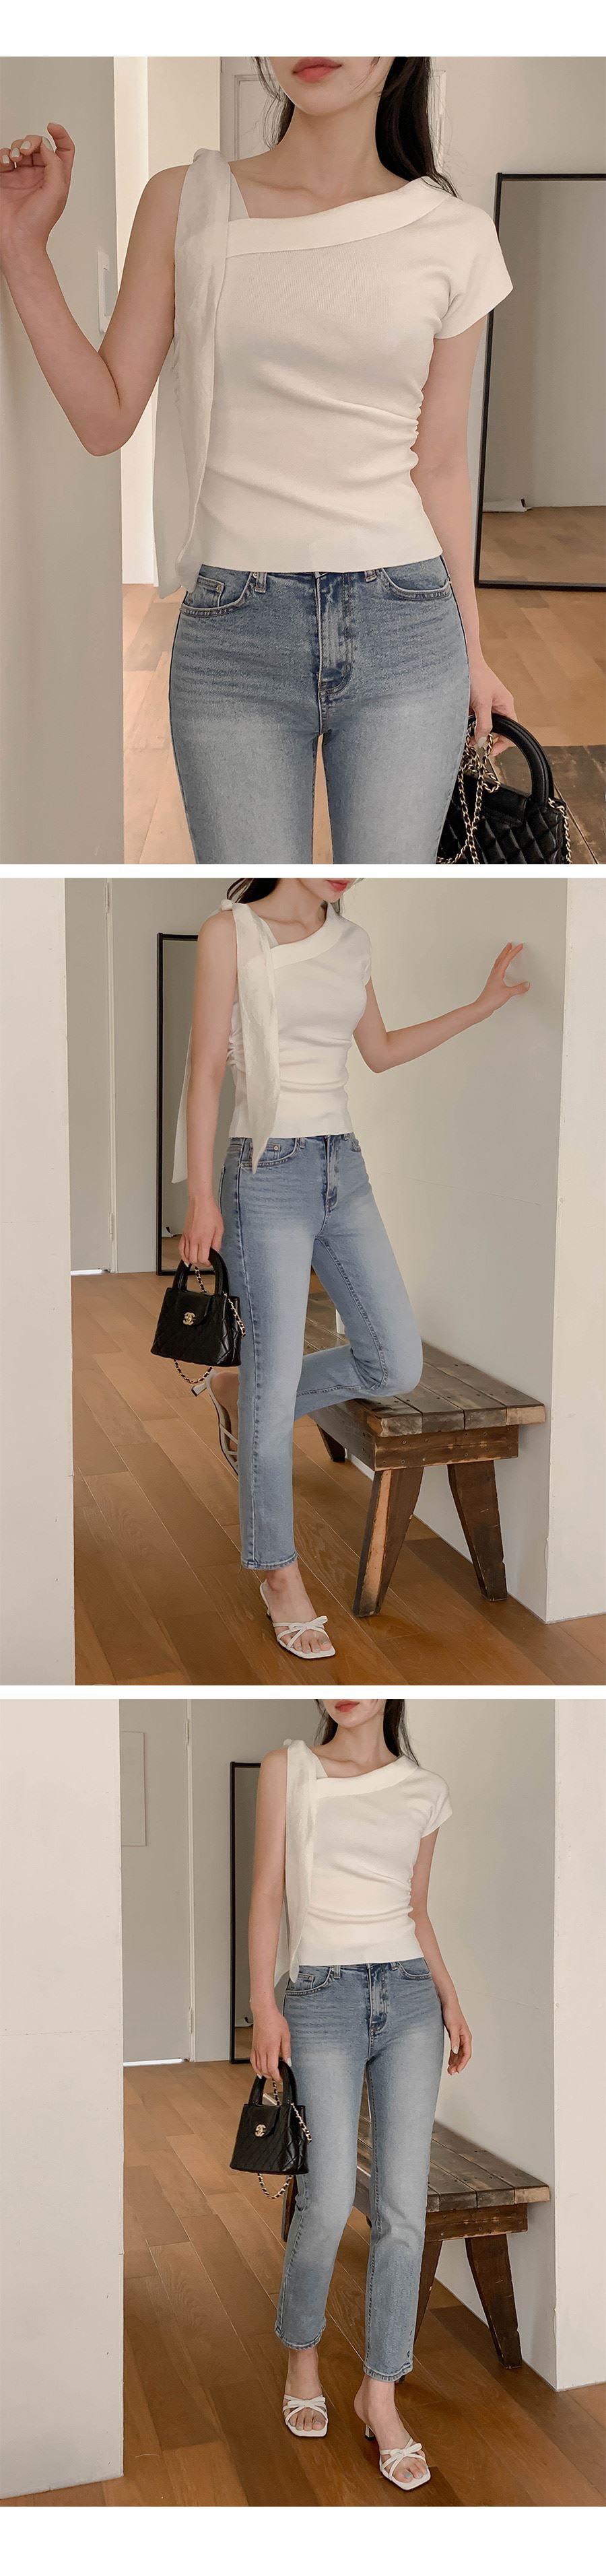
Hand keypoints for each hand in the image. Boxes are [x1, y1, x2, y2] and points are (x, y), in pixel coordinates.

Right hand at [0, 124, 74, 271]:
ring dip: (17, 147)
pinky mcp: (6, 179)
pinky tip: (6, 163)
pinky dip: (4, 155)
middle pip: (39, 145)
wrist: (17, 238)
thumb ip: (55, 163)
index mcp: (57, 178)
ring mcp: (22, 177)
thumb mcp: (57, 191)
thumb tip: (45, 146)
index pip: (63, 149)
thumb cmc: (38, 224)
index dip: (60, 135)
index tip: (52, 127)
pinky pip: (4, 158)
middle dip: (32, 141)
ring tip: (15, 158)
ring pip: (21, 148)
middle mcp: (40, 176)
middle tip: (27, 150)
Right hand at [179, 1195, 223, 1266]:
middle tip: (205, 1260)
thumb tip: (215, 1251)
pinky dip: (183, 1255)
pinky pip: (180, 1248)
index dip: (207, 1263)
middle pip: (194, 1259)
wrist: (200, 1202)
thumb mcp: (219, 1229)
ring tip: (197, 1259)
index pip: (202, 1258)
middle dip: (200, 1262)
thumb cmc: (210, 1212)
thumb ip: (217, 1243)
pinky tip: (186, 1257)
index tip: (210, 1261)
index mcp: (204, 1239)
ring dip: (192, 1260)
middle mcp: (194, 1239)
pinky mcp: (184, 1234)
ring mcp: (187, 1237)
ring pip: (186, 1256)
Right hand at [251, 2007, 291, 2081]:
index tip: (281, 2078)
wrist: (264, 2012)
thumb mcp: (286, 2035)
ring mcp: (256, 2049)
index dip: (277, 2076)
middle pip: (265, 2070)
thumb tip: (288, 2062)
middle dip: (272, 2076)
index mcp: (271, 2048)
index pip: (272, 2068)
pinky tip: (259, 2071)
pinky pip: (252, 2061)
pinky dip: (256, 2068)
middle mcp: (262, 2050)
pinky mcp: (253, 2046)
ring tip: (271, 2074)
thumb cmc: (274, 2020)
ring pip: (258, 2067)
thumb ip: (286, 2051)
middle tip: (278, 2076)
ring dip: (264, 2074)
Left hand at [443, 1996, 471, 2073]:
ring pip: (459, 2053)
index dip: (463, 2064)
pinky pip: (455, 2049)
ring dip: (455, 2062)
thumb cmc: (451, 2013)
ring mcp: (460, 2037)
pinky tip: (449, 2061)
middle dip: (458, 2065)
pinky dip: (453, 2056)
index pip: (467, 2054)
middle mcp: (465, 2038)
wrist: (447, 2003)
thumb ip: (454, 2040)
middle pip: (463, 2055)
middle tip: (451, 2073)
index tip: (457, 2071)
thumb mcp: (452, 2027)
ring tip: (450, 2070)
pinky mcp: (454, 2035)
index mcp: (467, 2036)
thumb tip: (455, 2052)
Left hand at [467, 653, 514, 757]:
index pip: (511, 731)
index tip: (491, 752)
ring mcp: (487, 705)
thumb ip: (484, 724)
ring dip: (475, 731)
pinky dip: (469, 723)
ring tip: (467, 734)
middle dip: (486, 738)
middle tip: (474, 743)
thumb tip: (483, 741)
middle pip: (497, 730)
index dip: (502, 744)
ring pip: (484, 725)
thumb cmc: (476, 675)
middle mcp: (498, 706)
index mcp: (506, 705)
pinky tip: (463, 721)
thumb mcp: (481, 704)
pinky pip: (475, 718)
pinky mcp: (476, 703)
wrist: (463, 660)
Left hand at [476, 944, 529, 1017]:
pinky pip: (497, 970)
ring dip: (503, 956)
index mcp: (498, 973)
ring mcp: (493, 978)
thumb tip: (526, 984)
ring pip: (498, 963)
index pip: (507, 959)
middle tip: (510, 945)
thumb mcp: (508, 993)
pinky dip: (501, 965)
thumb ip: (518, 989)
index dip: (514, 952)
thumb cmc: (491, 999)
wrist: (482, 1007)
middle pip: (501, 958)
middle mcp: (494, 974)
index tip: (519, 946)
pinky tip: (503, 969)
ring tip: (506, 953)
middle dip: (506, 951)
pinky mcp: (493, 983)